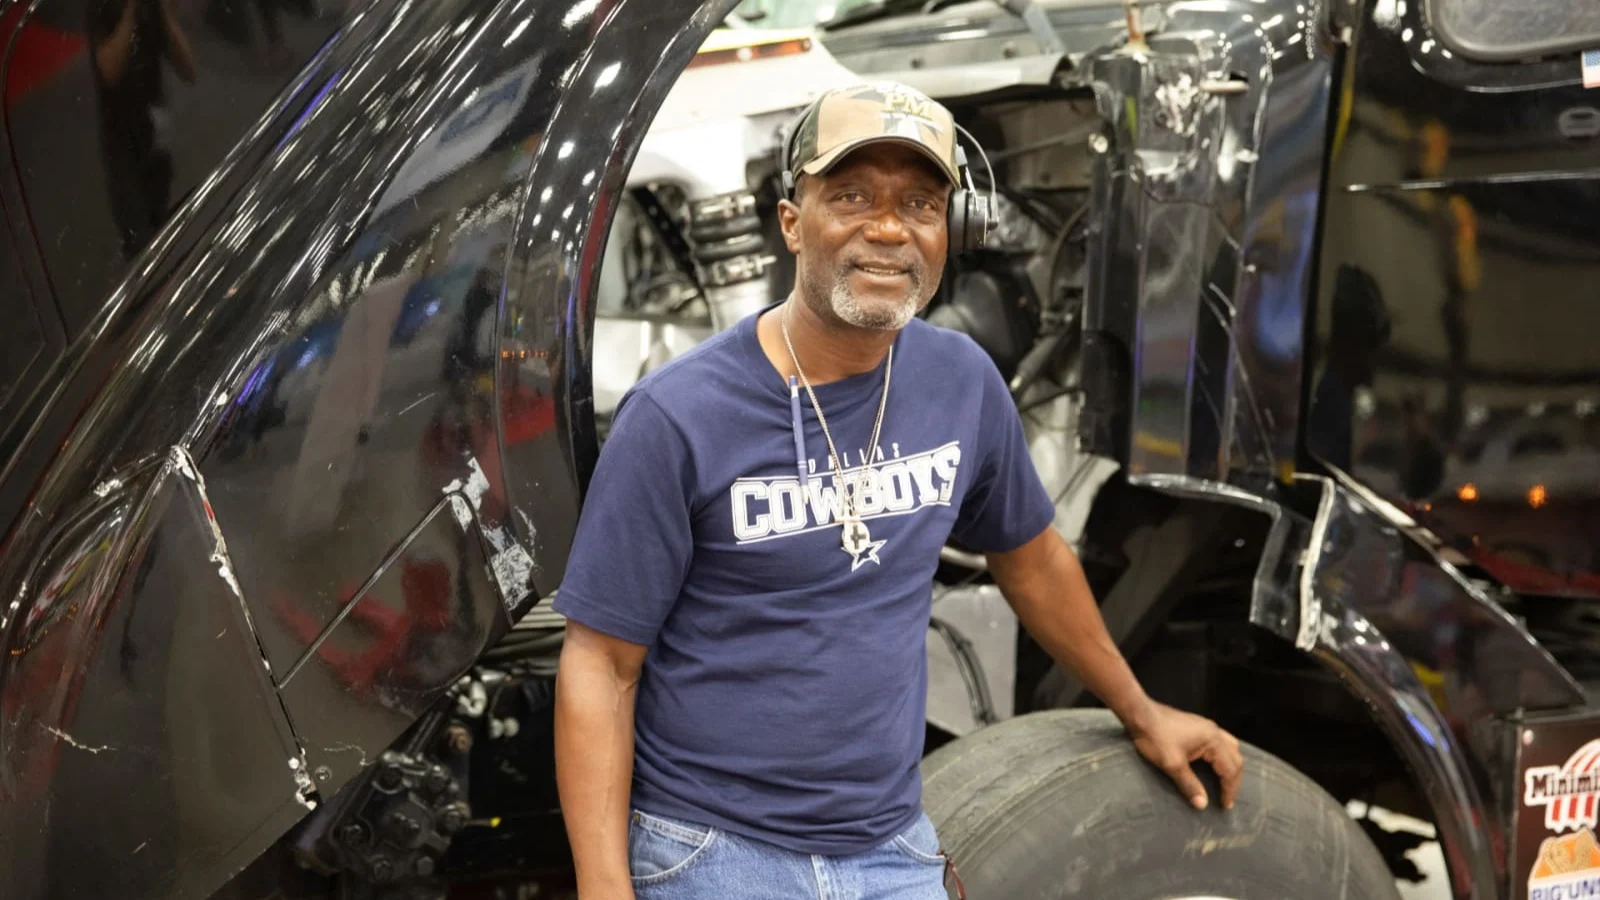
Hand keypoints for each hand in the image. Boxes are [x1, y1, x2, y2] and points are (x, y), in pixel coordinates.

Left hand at [1124, 701, 1243, 809]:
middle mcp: (1215, 731)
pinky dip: (1222, 757)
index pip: (1231, 769)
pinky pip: (1220, 743)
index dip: (1230, 789)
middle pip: (1235, 758)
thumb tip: (1203, 805)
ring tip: (1224, 783)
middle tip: (1226, 798)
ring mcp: (1207, 726)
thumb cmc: (1156, 738)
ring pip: (1230, 748)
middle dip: (1233, 779)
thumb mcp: (1172, 765)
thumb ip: (1189, 785)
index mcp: (1213, 740)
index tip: (1225, 806)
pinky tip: (1214, 765)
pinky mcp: (1199, 726)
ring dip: (1229, 767)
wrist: (1140, 715)